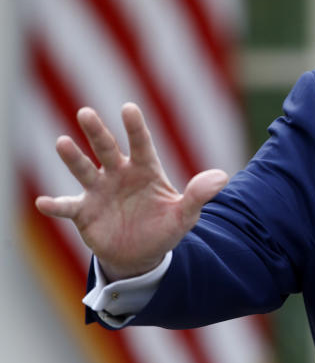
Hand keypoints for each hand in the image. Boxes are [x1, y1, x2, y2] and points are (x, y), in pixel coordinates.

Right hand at [34, 104, 227, 279]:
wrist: (141, 254)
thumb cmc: (164, 228)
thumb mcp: (185, 215)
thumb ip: (199, 195)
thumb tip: (223, 177)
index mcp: (145, 170)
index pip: (141, 144)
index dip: (136, 127)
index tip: (129, 108)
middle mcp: (119, 175)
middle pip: (107, 149)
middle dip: (97, 132)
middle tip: (86, 113)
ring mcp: (99, 192)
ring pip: (84, 170)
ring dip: (73, 158)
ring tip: (62, 142)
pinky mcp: (84, 212)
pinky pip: (67, 206)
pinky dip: (55, 205)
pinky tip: (43, 202)